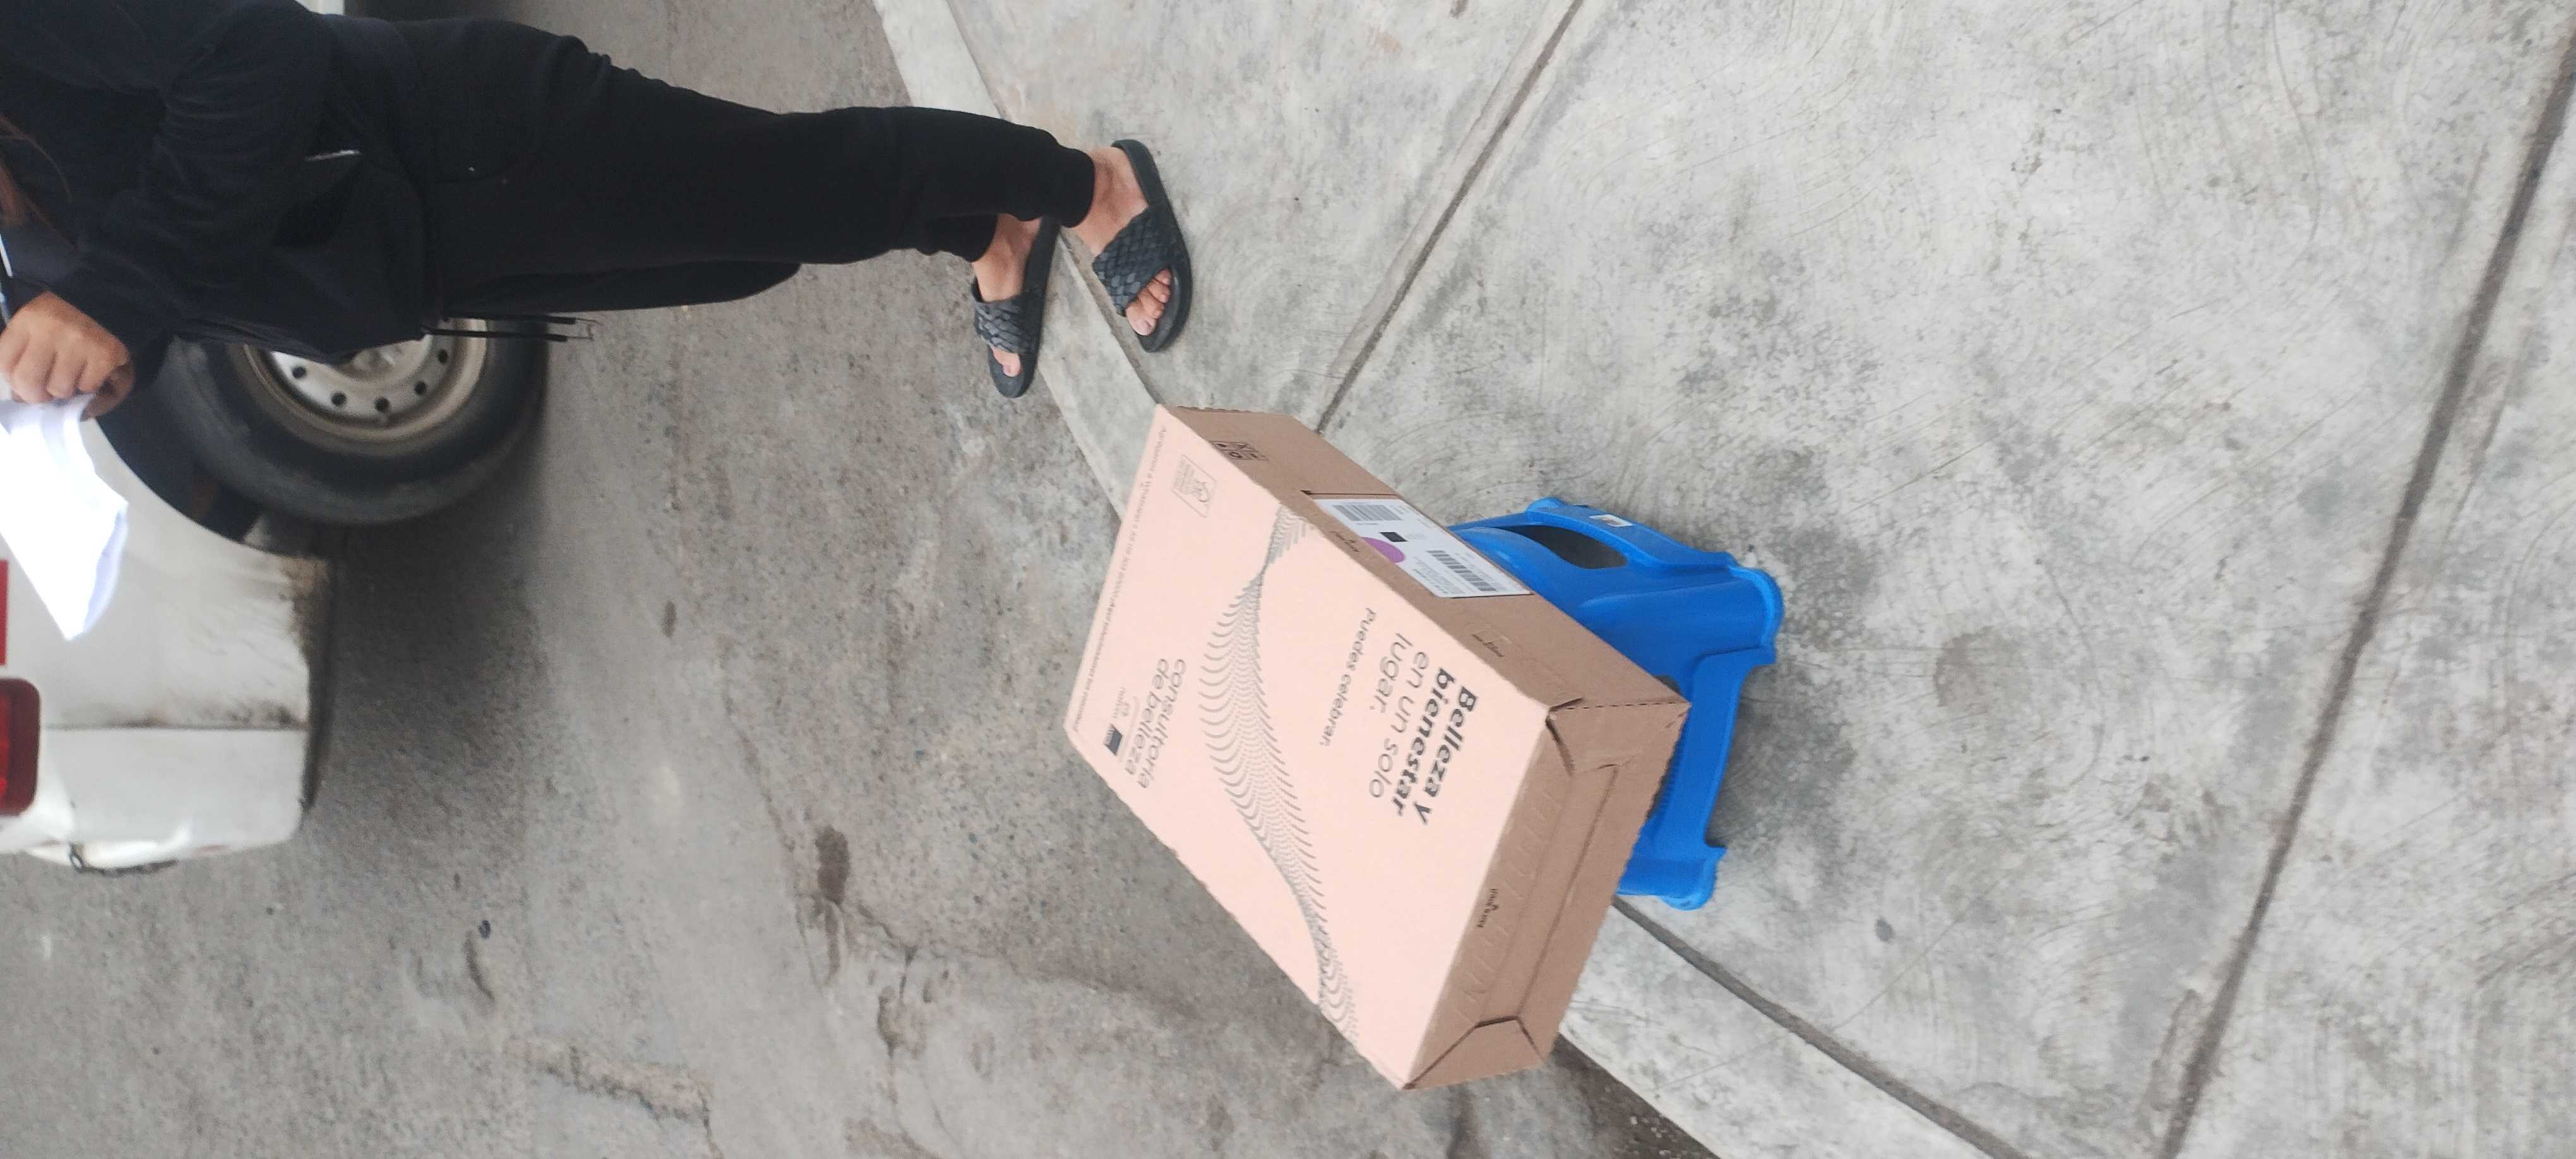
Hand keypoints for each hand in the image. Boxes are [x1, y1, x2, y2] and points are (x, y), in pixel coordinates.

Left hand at [0, 292, 133, 410]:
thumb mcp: (33, 330)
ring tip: (71, 375)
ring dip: (65, 389)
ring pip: (60, 389)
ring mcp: (80, 342)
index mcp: (27, 320)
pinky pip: (87, 387)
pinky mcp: (106, 354)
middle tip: (46, 392)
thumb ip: (21, 358)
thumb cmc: (63, 321)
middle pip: (28, 382)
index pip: (5, 365)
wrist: (108, 303)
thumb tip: (20, 397)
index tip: (25, 382)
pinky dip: (89, 385)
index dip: (13, 382)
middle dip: (36, 395)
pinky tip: (90, 370)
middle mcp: (51, 329)